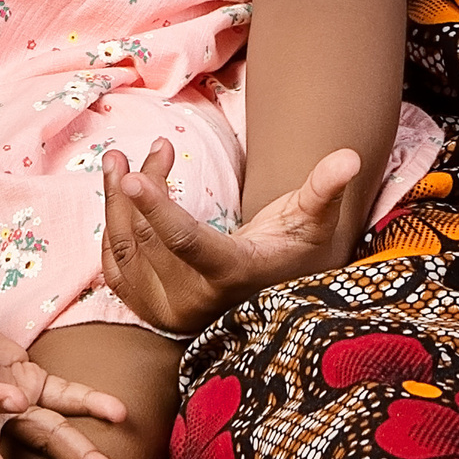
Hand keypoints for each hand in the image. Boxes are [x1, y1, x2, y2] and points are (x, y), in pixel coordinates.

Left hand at [100, 140, 363, 335]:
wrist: (272, 298)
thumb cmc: (295, 251)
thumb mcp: (312, 221)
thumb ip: (324, 189)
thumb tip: (348, 156)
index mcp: (232, 273)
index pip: (186, 241)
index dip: (158, 207)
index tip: (133, 176)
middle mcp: (195, 300)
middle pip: (151, 237)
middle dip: (142, 186)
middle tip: (151, 147)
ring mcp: (169, 310)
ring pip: (126, 251)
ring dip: (116, 202)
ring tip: (117, 160)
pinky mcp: (151, 311)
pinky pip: (115, 271)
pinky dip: (110, 231)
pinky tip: (116, 196)